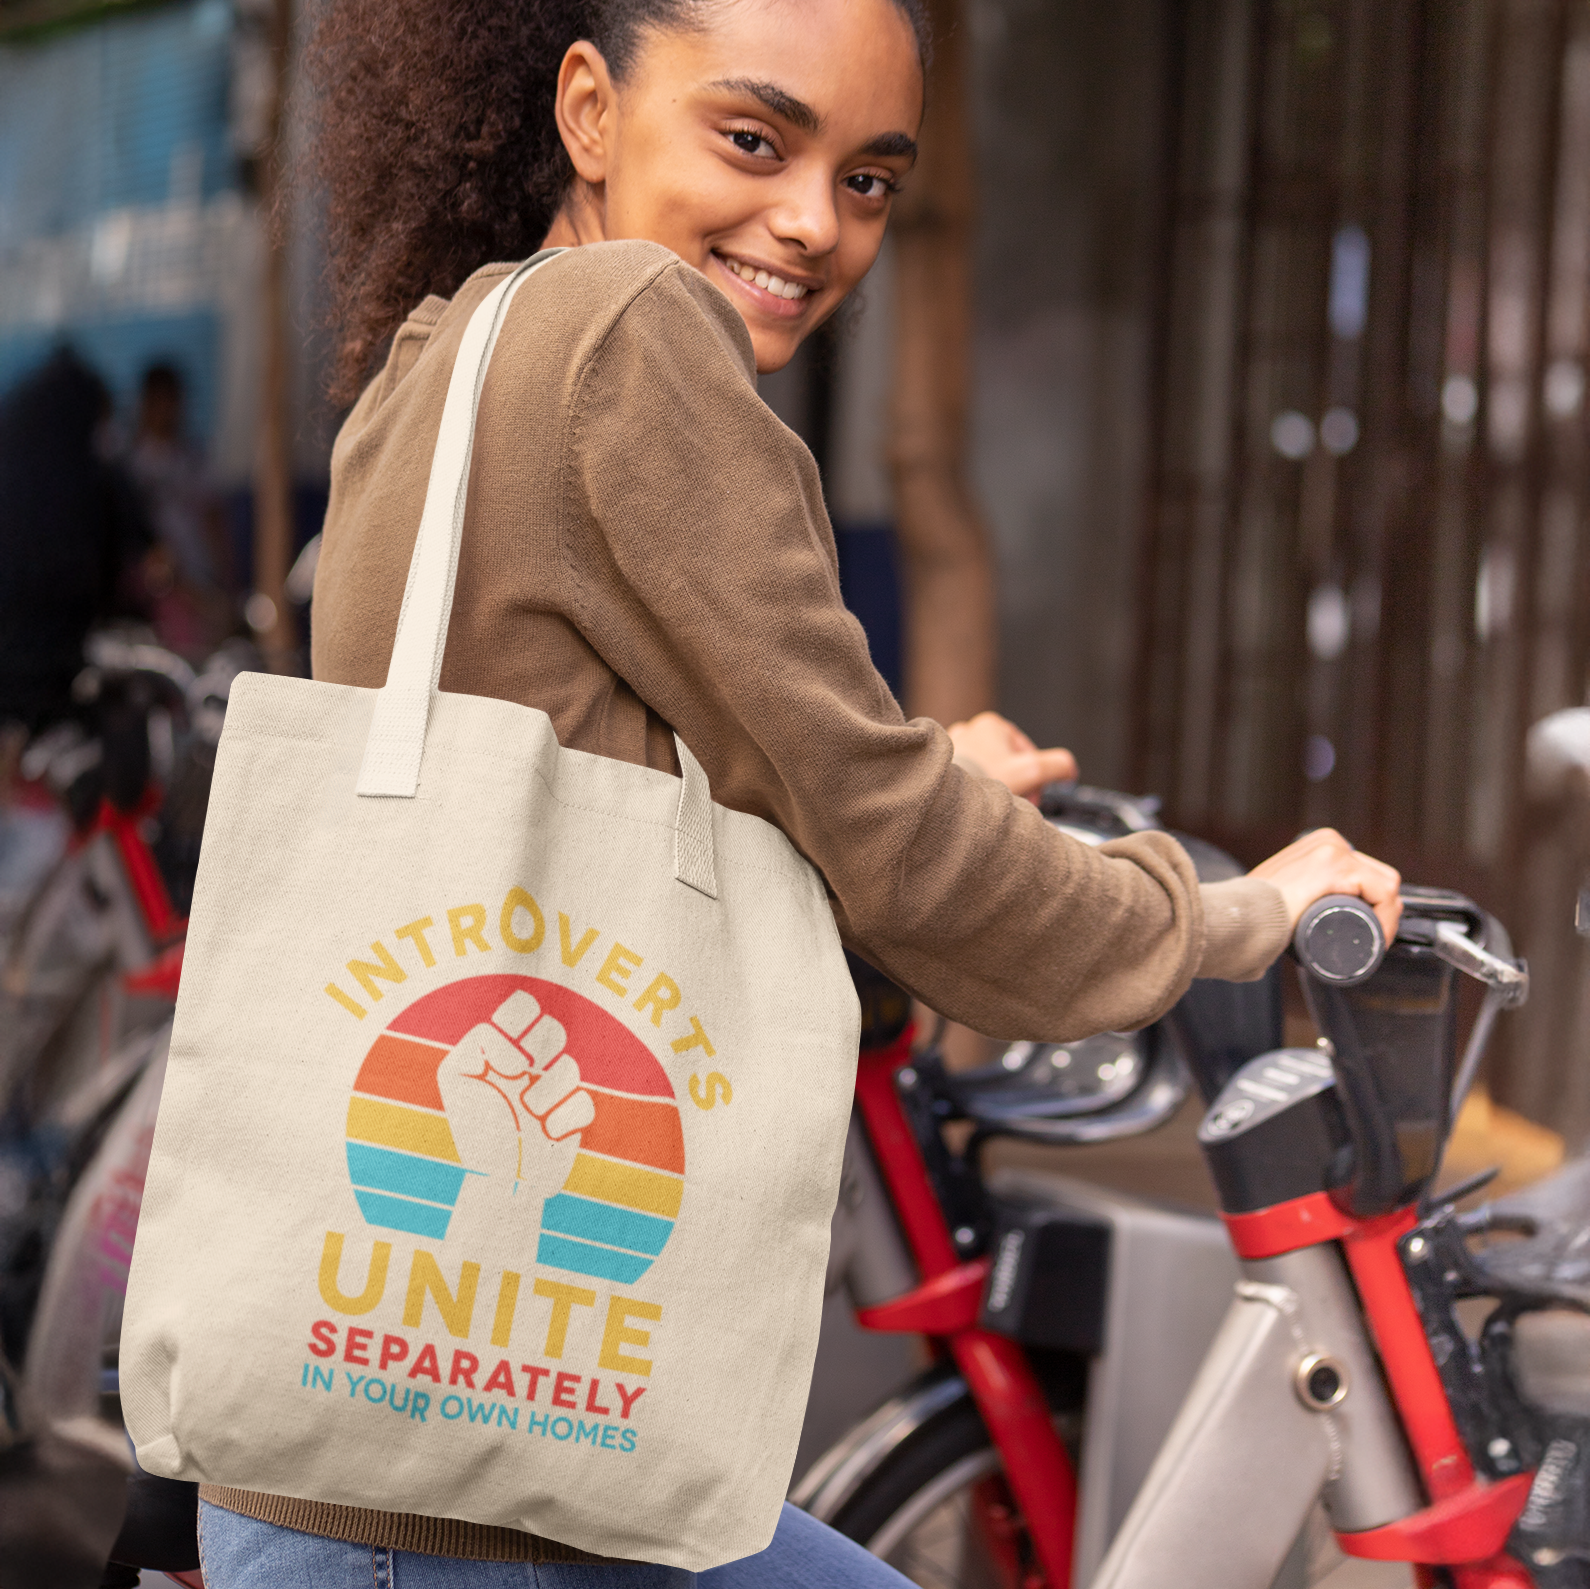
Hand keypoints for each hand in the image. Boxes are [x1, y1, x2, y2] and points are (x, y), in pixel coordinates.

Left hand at [436, 992, 595, 1211]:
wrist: (496, 1181)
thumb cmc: (473, 1129)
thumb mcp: (454, 1078)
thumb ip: (473, 1047)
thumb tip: (517, 1054)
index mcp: (506, 1048)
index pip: (522, 1007)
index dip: (519, 1018)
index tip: (501, 1055)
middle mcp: (534, 1065)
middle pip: (552, 1028)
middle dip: (537, 1048)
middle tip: (516, 1073)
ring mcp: (556, 1090)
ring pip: (568, 1067)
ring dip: (545, 1091)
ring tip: (527, 1111)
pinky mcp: (574, 1116)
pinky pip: (583, 1102)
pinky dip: (564, 1119)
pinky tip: (546, 1133)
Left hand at [947, 712, 1077, 801]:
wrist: (941, 799)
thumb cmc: (983, 781)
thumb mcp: (1032, 772)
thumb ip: (1058, 766)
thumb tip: (1069, 770)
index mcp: (991, 724)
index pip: (1026, 753)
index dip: (1035, 778)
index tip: (1032, 797)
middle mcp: (968, 731)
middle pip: (1007, 764)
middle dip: (1016, 785)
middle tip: (1015, 805)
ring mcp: (951, 748)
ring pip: (988, 772)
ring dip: (998, 790)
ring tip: (995, 807)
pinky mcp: (940, 767)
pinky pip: (968, 780)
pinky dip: (977, 793)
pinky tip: (978, 807)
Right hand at [1248, 828, 1402, 942]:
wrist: (1240, 917)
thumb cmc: (1254, 913)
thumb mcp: (1281, 891)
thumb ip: (1289, 892)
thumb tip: (1291, 914)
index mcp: (1321, 844)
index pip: (1365, 874)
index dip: (1373, 906)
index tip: (1365, 935)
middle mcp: (1331, 841)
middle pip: (1378, 879)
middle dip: (1381, 912)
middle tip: (1368, 941)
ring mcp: (1335, 851)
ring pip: (1385, 886)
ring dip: (1387, 918)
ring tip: (1372, 943)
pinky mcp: (1339, 866)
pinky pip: (1383, 893)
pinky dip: (1388, 918)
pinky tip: (1378, 937)